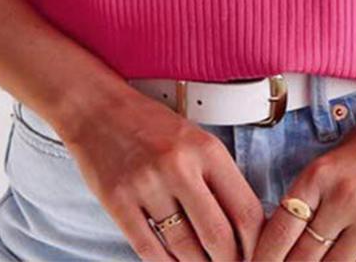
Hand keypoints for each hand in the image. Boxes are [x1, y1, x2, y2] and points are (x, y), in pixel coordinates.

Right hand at [58, 86, 265, 260]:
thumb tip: (245, 227)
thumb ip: (219, 179)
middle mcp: (179, 166)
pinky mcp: (118, 201)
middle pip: (218, 237)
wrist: (99, 109)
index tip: (256, 254)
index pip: (246, 211)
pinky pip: (149, 249)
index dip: (256, 244)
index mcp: (207, 149)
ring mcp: (147, 184)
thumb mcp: (196, 140)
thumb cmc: (152, 125)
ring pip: (184, 249)